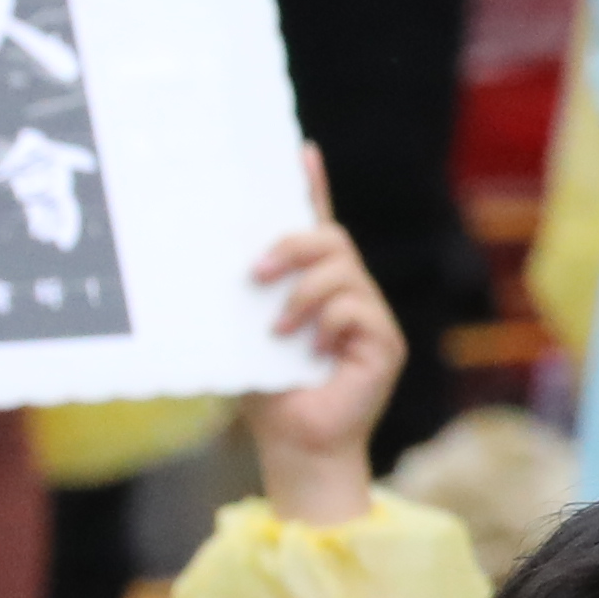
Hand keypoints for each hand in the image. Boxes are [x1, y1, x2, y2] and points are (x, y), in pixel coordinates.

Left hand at [239, 154, 393, 528]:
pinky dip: (326, 324)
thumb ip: (242, 303)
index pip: (316, 228)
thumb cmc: (266, 393)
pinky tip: (311, 350)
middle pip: (332, 239)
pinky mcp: (385, 343)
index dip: (311, 189)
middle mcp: (347, 294)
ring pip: (342, 271)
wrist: (295, 444)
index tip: (300, 152)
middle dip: (293, 245)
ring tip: (278, 330)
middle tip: (256, 274)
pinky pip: (356, 309)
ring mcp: (369, 317)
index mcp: (312, 288)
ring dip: (302, 294)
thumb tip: (213, 266)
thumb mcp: (242, 336)